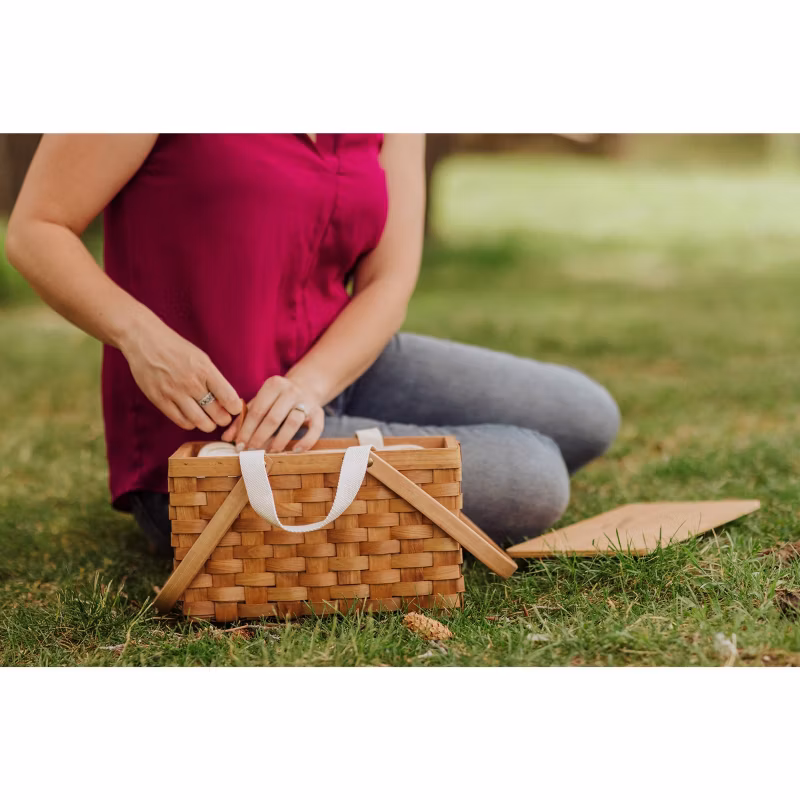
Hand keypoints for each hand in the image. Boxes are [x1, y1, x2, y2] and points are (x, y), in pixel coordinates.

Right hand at [121, 321, 241, 431]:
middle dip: (224, 419)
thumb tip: (227, 399)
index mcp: (205, 369)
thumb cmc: (176, 348)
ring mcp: (174, 392)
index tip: (235, 409)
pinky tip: (192, 418)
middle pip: (216, 413)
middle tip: (223, 418)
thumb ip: (213, 378)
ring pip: (200, 421)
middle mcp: (191, 382)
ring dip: (208, 425)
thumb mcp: (201, 358)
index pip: (229, 397)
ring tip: (209, 421)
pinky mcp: (159, 399)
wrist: (145, 340)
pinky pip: (181, 421)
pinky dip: (190, 424)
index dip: (236, 408)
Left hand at [222, 375, 324, 452]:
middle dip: (260, 437)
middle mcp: (291, 391)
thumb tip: (227, 438)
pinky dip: (306, 441)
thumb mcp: (259, 403)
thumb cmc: (276, 399)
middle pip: (273, 418)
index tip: (239, 445)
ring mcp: (306, 401)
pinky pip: (315, 429)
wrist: (306, 387)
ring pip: (293, 422)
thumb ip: (243, 419)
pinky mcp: (319, 412)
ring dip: (280, 440)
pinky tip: (294, 451)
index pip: (257, 410)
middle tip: (252, 451)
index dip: (247, 429)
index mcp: (274, 385)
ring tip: (270, 452)